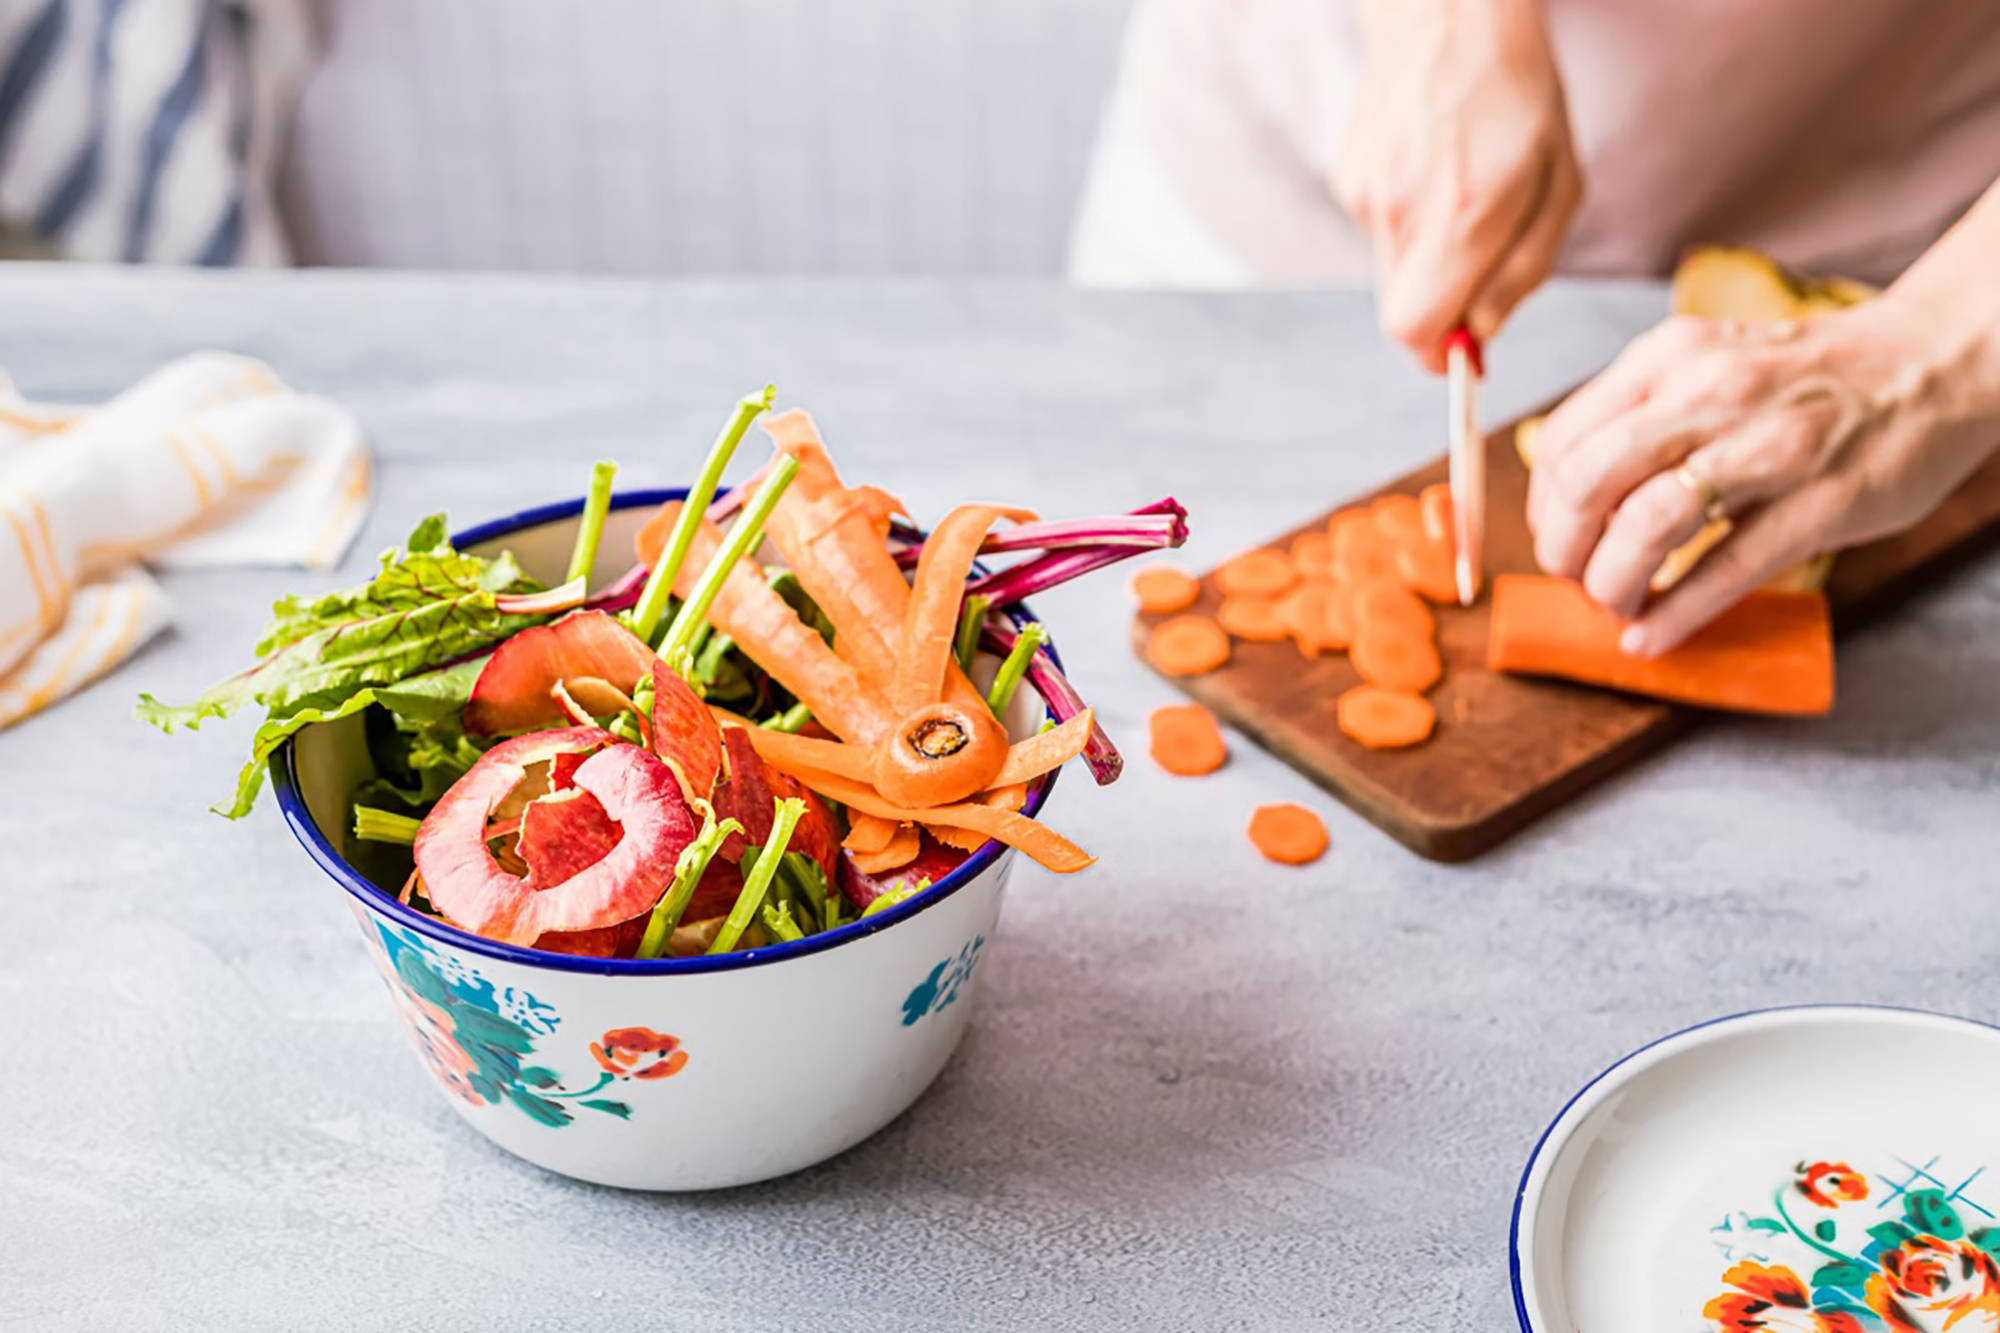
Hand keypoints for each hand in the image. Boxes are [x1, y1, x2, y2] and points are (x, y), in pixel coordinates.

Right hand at [1334, 0, 1582, 370]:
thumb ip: (1525, 268)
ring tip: (1466, 201)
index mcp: (1462, 213)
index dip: (1441, 357)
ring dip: (1430, 265)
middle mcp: (1402, 212)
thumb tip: (1485, 330)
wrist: (1446, 13)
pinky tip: (1436, 175)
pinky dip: (1412, 227)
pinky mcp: (1350, 182)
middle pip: (1402, 316)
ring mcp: (1366, 197)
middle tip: (1483, 269)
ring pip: (1393, 277)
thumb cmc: (1516, 91)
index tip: (1469, 351)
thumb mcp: (1559, 182)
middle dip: (1443, 313)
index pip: (1416, 334)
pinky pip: (1383, 237)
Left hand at [1527, 303, 1999, 654]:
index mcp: (1669, 358)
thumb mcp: (1708, 363)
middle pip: (1587, 484)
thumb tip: (1567, 498)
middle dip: (1562, 551)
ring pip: (1647, 526)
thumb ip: (1641, 416)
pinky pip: (1725, 570)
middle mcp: (1710, 393)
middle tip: (1574, 579)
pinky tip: (1650, 637)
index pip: (1563, 442)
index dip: (1543, 508)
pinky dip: (1673, 616)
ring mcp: (1771, 447)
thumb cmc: (1804, 377)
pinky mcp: (1822, 502)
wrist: (1933, 360)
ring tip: (1617, 605)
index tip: (1557, 537)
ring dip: (1612, 584)